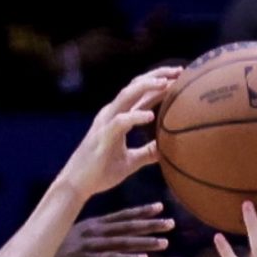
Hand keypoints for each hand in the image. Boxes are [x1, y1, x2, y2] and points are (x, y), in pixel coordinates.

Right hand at [39, 202, 173, 256]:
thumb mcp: (77, 248)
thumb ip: (96, 248)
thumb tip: (111, 254)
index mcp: (92, 226)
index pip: (121, 217)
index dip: (141, 212)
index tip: (160, 207)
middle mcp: (93, 232)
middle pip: (127, 227)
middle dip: (150, 225)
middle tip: (171, 223)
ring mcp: (89, 245)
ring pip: (122, 242)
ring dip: (145, 242)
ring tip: (164, 243)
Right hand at [58, 67, 179, 201]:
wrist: (77, 185)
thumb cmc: (101, 172)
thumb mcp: (130, 162)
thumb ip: (146, 153)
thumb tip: (165, 151)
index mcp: (118, 117)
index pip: (140, 93)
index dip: (159, 82)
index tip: (179, 77)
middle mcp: (111, 114)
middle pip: (135, 85)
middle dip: (157, 75)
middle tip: (179, 71)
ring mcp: (105, 123)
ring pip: (127, 95)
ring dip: (147, 87)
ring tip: (166, 84)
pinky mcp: (102, 136)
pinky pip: (121, 122)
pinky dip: (136, 117)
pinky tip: (151, 117)